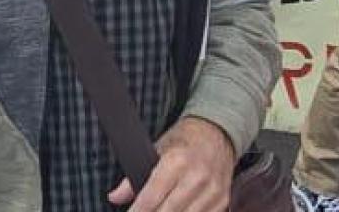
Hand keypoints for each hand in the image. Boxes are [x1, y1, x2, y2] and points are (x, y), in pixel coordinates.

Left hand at [108, 117, 235, 211]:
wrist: (217, 134)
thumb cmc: (184, 141)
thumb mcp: (156, 150)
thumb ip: (134, 178)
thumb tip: (115, 197)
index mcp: (177, 162)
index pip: (152, 197)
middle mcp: (196, 178)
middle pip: (169, 211)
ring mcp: (213, 191)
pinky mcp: (223, 201)